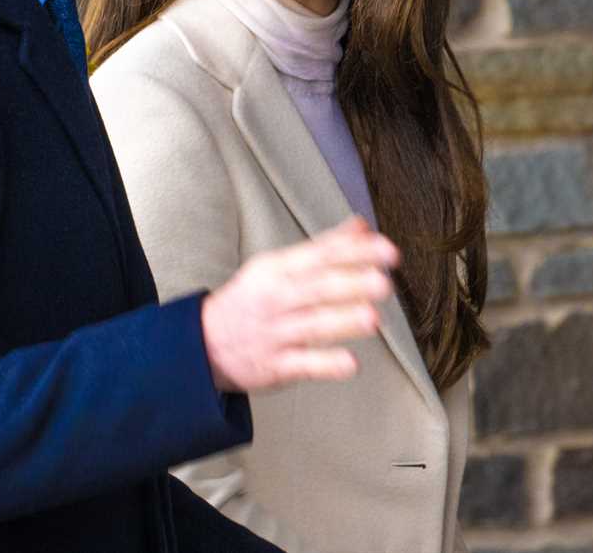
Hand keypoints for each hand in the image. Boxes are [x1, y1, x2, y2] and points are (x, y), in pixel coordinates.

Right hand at [200, 217, 397, 392]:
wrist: (204, 342)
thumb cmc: (253, 299)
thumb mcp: (278, 266)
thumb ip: (323, 247)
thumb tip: (361, 226)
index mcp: (278, 268)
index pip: (320, 255)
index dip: (355, 252)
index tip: (389, 250)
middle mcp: (276, 298)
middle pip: (316, 288)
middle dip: (351, 284)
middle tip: (384, 282)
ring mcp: (275, 333)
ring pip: (311, 325)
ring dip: (342, 322)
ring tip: (373, 319)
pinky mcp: (274, 366)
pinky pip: (301, 364)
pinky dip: (325, 364)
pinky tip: (350, 363)